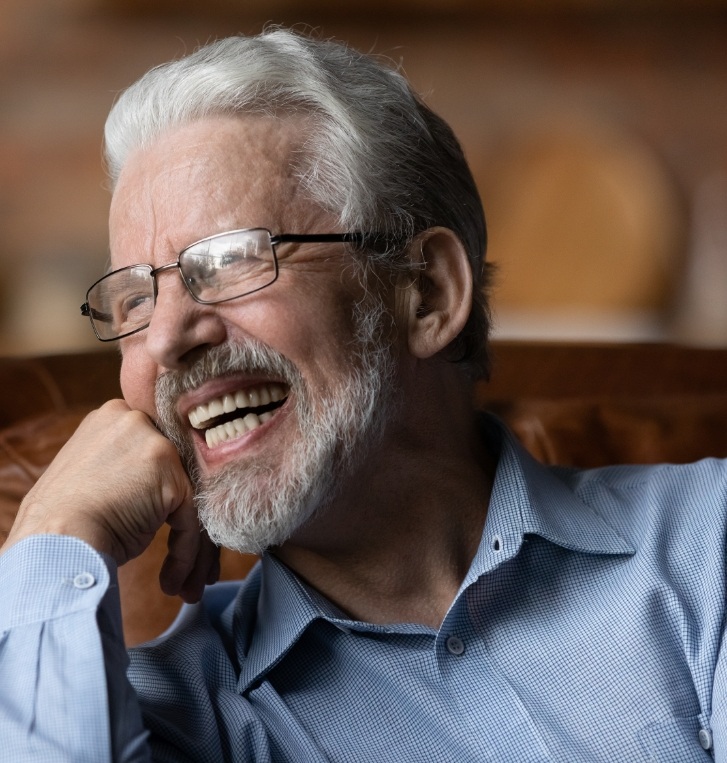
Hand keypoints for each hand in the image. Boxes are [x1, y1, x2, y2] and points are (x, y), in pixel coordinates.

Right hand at [2, 399, 217, 601]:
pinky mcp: (170, 476)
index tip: (172, 529)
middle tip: (193, 564)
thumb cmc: (64, 523)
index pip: (158, 454)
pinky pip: (192, 519)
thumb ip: (128, 469)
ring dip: (193, 548)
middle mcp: (137, 422)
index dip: (166, 494)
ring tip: (189, 584)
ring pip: (190, 499)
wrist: (53, 542)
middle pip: (180, 474)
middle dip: (188, 522)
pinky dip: (186, 554)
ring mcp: (156, 445)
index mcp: (115, 418)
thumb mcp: (95, 476)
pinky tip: (173, 581)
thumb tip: (155, 491)